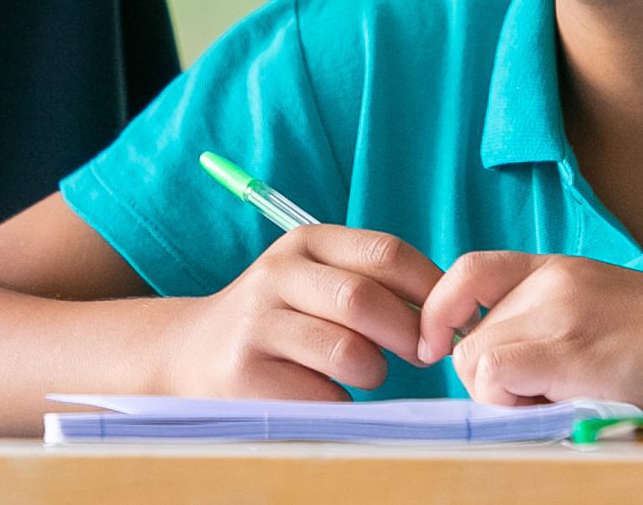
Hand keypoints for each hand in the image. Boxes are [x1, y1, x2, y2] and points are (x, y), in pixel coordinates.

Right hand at [160, 227, 443, 400]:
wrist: (191, 351)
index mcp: (307, 242)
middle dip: (409, 336)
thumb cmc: (282, 316)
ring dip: (374, 372)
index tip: (447, 321)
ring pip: (348, 353)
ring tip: (364, 372)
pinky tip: (322, 390)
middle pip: (366, 301)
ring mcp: (257, 325)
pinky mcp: (246, 376)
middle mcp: (278, 274)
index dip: (431, 291)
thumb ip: (375, 281)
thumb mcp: (318, 279)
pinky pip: (323, 396)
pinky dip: (340, 401)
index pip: (387, 254)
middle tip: (421, 356)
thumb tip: (452, 307)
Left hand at [417, 252, 642, 410]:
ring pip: (476, 361)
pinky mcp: (573, 349)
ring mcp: (560, 311)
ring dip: (507, 398)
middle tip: (549, 400)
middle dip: (492, 381)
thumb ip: (553, 324)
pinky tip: (566, 409)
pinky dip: (515, 405)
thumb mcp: (608, 313)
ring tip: (567, 404)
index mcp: (559, 269)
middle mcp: (551, 281)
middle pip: (469, 336)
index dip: (440, 312)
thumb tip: (497, 367)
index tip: (440, 349)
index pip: (467, 272)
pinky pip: (498, 376)